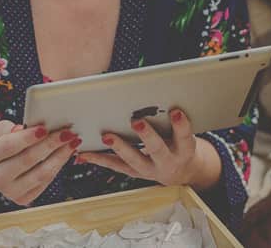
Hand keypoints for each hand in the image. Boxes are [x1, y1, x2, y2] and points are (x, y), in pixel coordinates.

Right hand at [0, 120, 81, 205]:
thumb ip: (9, 128)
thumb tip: (24, 130)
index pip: (9, 146)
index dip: (28, 138)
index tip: (44, 128)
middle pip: (28, 160)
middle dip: (51, 144)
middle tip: (67, 132)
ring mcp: (9, 190)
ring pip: (40, 174)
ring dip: (60, 157)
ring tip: (72, 142)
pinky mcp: (22, 198)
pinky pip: (44, 183)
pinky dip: (57, 167)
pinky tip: (65, 154)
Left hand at [76, 109, 220, 189]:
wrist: (181, 171)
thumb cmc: (180, 143)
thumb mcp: (185, 132)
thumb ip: (174, 120)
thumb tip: (163, 96)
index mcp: (185, 150)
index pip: (184, 137)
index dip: (181, 125)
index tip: (175, 111)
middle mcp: (168, 162)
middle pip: (158, 149)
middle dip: (147, 136)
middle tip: (136, 122)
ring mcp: (151, 170)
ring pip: (134, 160)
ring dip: (120, 148)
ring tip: (107, 137)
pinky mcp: (136, 173)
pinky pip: (116, 166)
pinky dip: (100, 159)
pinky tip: (85, 153)